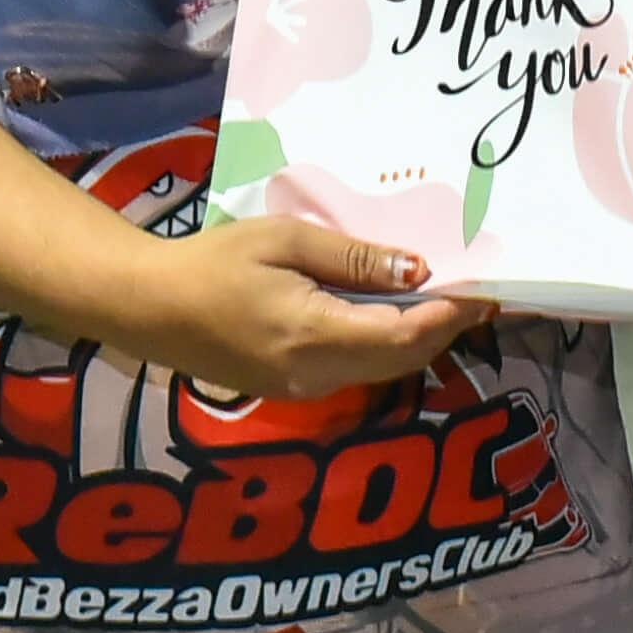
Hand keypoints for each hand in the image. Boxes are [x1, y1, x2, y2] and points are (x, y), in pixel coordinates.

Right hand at [124, 216, 494, 404]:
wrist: (149, 308)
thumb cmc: (213, 262)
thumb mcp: (285, 241)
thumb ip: (354, 260)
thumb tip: (417, 271)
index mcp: (314, 333)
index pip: (404, 334)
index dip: (449, 316)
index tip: (483, 290)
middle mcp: (316, 374)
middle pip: (403, 359)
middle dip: (443, 330)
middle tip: (475, 295)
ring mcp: (303, 389)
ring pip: (383, 371)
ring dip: (417, 340)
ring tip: (443, 302)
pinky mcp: (293, 391)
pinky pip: (357, 372)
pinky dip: (386, 347)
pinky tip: (392, 316)